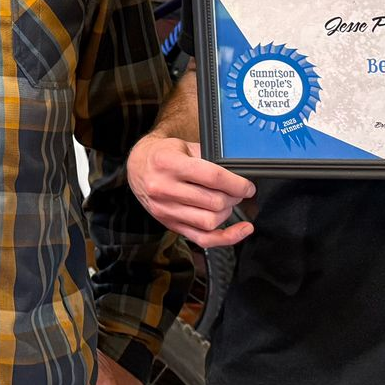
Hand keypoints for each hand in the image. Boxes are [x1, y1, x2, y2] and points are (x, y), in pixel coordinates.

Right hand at [127, 135, 255, 248]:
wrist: (137, 168)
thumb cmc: (163, 155)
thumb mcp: (183, 146)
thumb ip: (208, 157)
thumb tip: (238, 173)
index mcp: (169, 164)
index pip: (212, 177)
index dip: (237, 183)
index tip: (248, 186)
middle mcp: (164, 188)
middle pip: (214, 202)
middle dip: (234, 197)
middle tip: (238, 190)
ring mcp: (166, 210)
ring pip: (210, 222)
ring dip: (227, 213)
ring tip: (228, 202)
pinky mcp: (169, 224)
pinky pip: (203, 239)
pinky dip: (227, 238)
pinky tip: (241, 230)